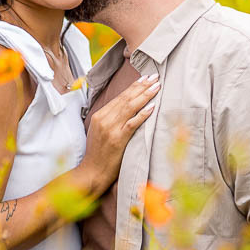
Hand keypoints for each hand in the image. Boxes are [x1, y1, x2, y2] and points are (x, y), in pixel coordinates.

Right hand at [80, 73, 158, 194]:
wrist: (92, 172)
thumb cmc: (98, 154)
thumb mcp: (100, 131)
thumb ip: (110, 119)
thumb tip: (126, 107)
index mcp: (99, 115)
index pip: (119, 97)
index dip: (134, 86)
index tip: (146, 78)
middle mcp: (104, 119)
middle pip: (126, 98)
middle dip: (142, 86)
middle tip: (155, 77)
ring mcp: (110, 129)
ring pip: (130, 107)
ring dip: (145, 95)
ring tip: (157, 87)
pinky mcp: (117, 140)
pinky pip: (132, 123)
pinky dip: (142, 114)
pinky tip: (152, 106)